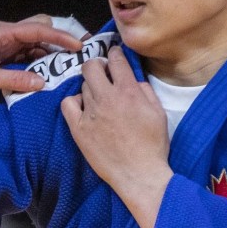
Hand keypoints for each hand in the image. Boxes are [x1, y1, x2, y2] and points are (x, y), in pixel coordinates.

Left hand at [0, 15, 85, 112]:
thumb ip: (15, 79)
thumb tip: (42, 82)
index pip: (37, 29)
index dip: (60, 37)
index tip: (78, 45)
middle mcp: (3, 34)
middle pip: (39, 30)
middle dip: (59, 39)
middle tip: (78, 52)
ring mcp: (3, 45)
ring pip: (35, 43)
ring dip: (51, 52)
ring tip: (68, 64)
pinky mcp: (3, 57)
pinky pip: (28, 54)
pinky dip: (40, 61)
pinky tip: (49, 72)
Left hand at [60, 46, 171, 227]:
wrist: (138, 174)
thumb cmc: (152, 145)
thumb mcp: (158, 112)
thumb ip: (145, 91)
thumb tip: (133, 79)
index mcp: (129, 92)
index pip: (116, 60)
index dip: (114, 53)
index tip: (113, 55)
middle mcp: (107, 98)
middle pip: (91, 67)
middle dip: (96, 65)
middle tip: (101, 72)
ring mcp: (90, 113)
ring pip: (82, 86)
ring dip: (90, 87)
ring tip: (97, 97)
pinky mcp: (78, 128)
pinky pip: (68, 104)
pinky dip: (74, 102)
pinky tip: (82, 108)